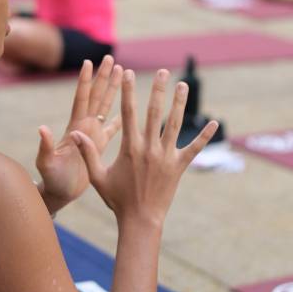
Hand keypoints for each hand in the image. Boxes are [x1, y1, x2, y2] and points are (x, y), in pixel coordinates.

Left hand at [36, 56, 122, 208]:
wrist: (60, 192)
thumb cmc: (53, 179)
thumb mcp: (47, 163)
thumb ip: (45, 146)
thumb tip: (42, 128)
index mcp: (75, 128)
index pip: (81, 99)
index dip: (84, 81)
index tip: (88, 62)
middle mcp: (84, 127)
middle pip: (96, 96)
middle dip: (102, 77)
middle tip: (110, 58)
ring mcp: (92, 135)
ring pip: (105, 107)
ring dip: (113, 90)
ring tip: (121, 72)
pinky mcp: (99, 146)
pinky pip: (113, 128)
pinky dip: (121, 118)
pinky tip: (130, 109)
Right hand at [71, 68, 217, 225]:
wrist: (140, 220)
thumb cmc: (117, 199)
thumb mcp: (98, 176)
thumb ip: (89, 153)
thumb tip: (77, 133)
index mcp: (130, 148)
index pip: (128, 113)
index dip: (128, 92)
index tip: (128, 74)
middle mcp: (150, 149)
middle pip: (155, 113)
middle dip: (158, 90)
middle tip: (163, 71)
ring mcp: (166, 157)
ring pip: (175, 125)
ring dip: (180, 104)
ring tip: (183, 85)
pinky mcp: (179, 167)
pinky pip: (194, 149)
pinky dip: (205, 136)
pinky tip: (215, 123)